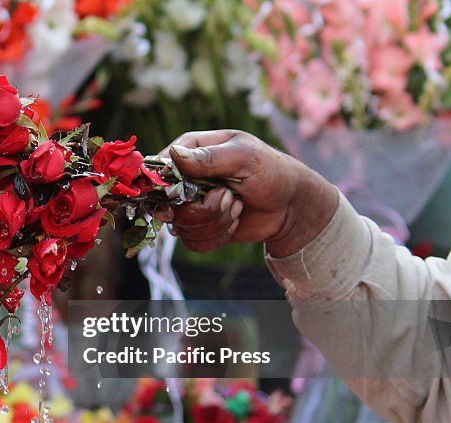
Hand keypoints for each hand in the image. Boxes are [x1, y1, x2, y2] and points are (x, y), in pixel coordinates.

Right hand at [153, 130, 337, 256]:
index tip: (184, 194)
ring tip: (237, 205)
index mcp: (191, 151)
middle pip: (167, 203)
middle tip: (229, 197)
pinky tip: (234, 220)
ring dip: (215, 221)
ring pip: (181, 226)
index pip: (159, 168)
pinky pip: (192, 242)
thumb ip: (209, 157)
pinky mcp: (199, 228)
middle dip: (202, 207)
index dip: (164, 185)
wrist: (291, 205)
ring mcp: (190, 205)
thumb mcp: (244, 156)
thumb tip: (174, 155)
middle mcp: (185, 179)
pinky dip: (218, 235)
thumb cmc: (272, 171)